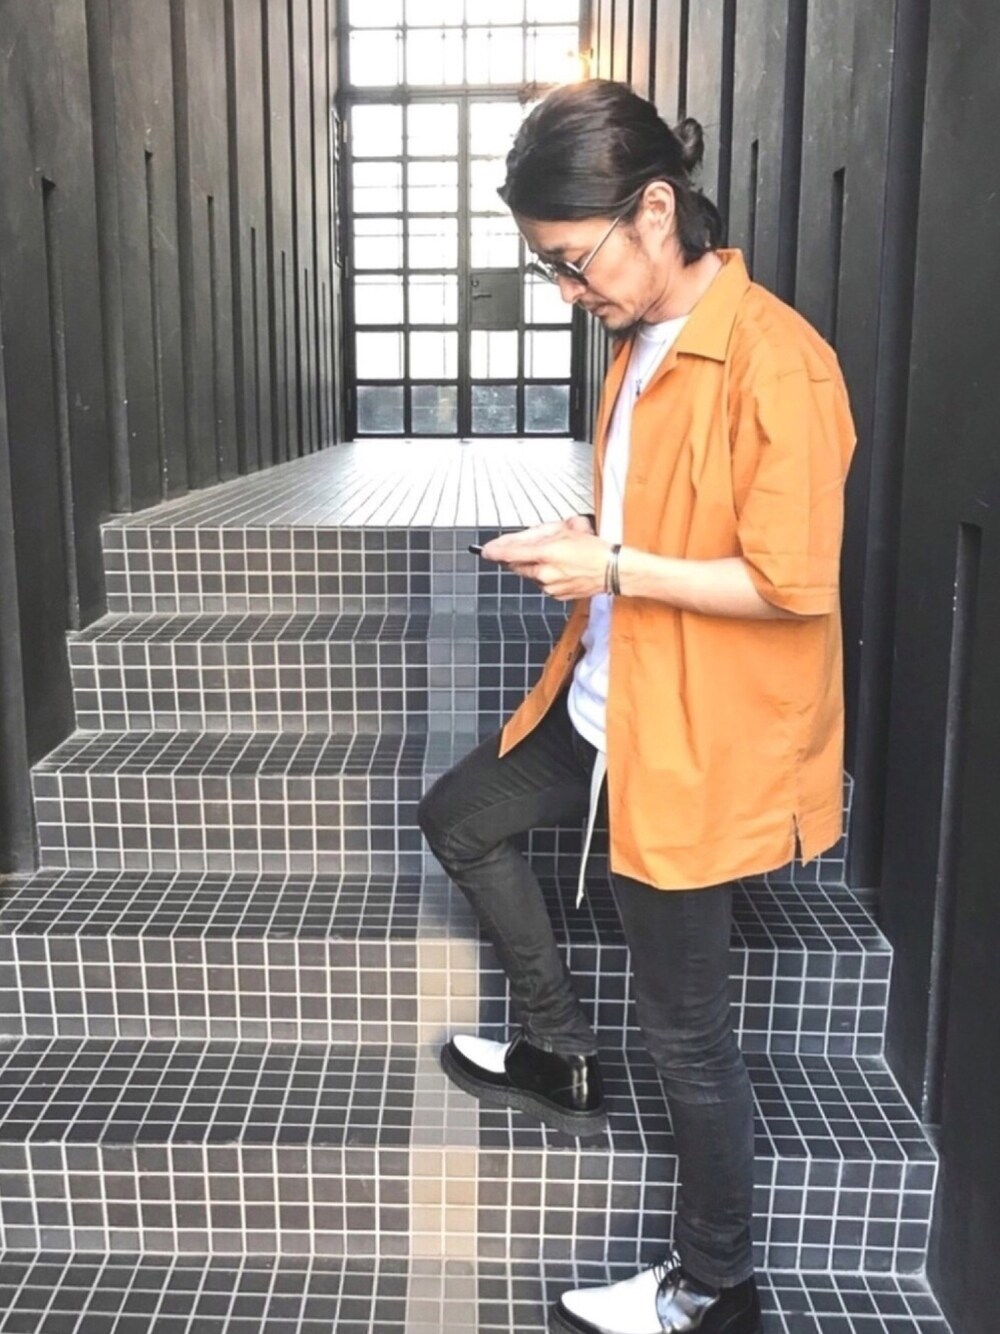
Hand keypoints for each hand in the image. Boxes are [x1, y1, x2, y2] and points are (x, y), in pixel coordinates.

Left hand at [482, 518, 609, 600]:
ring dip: (535, 566)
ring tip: (556, 557)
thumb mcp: (568, 528)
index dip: (495, 552)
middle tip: (523, 549)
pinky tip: (562, 568)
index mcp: (546, 553)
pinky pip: (543, 584)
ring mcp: (550, 586)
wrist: (613, 570)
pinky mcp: (556, 595)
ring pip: (531, 575)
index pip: (511, 553)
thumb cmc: (596, 549)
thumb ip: (544, 532)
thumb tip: (529, 536)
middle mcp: (545, 573)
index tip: (485, 551)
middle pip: (518, 565)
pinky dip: (546, 576)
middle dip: (517, 557)